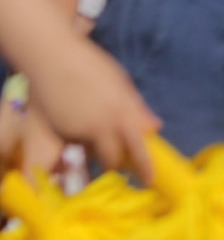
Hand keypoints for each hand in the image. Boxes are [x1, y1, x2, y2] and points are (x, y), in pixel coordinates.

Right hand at [25, 39, 157, 181]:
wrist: (54, 59)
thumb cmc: (93, 66)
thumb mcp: (122, 85)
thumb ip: (137, 109)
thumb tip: (154, 127)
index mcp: (123, 112)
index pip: (138, 147)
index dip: (144, 167)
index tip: (150, 180)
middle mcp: (103, 125)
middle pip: (113, 159)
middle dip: (118, 162)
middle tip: (122, 158)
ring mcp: (80, 130)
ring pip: (94, 153)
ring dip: (100, 151)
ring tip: (100, 135)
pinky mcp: (62, 131)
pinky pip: (76, 145)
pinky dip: (82, 141)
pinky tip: (81, 122)